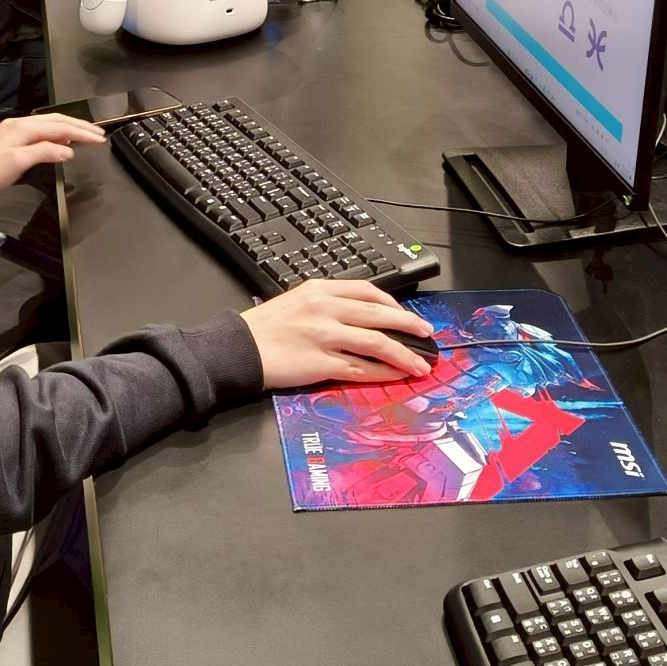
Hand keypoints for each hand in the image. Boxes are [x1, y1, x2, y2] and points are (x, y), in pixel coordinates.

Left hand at [0, 112, 105, 207]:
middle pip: (56, 121)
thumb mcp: (16, 163)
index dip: (82, 132)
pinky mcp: (10, 142)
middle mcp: (19, 125)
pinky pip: (40, 134)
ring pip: (48, 126)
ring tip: (85, 137)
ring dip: (69, 130)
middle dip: (79, 127)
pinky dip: (56, 136)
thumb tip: (68, 150)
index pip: (59, 126)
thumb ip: (44, 152)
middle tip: (98, 135)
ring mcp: (14, 133)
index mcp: (22, 127)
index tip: (99, 139)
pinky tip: (60, 144)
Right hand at [242, 279, 434, 389]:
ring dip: (403, 354)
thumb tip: (363, 318)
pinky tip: (395, 375)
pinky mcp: (320, 363)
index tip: (409, 316)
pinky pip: (360, 368)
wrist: (238, 348)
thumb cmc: (265, 327)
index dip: (394, 305)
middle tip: (428, 336)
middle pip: (379, 316)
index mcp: (321, 289)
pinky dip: (382, 372)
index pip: (368, 291)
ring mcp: (324, 336)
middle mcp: (325, 309)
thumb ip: (329, 305)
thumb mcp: (298, 302)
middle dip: (409, 327)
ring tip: (420, 364)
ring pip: (376, 343)